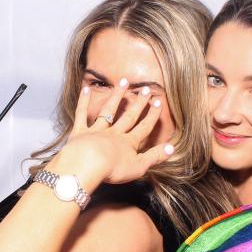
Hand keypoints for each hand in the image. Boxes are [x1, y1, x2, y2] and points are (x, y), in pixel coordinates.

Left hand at [55, 79, 174, 185]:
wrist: (88, 163)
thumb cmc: (114, 169)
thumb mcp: (139, 166)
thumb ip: (154, 157)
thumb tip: (172, 148)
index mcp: (128, 143)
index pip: (144, 127)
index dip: (152, 115)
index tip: (158, 102)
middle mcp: (114, 133)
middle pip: (128, 116)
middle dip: (138, 103)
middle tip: (145, 89)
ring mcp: (96, 131)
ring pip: (108, 110)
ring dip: (116, 96)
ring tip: (123, 82)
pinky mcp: (79, 132)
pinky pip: (81, 115)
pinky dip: (83, 101)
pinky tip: (86, 88)